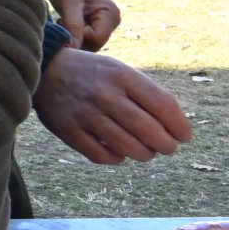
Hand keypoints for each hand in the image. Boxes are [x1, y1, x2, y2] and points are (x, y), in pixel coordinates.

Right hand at [34, 49, 190, 163]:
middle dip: (166, 145)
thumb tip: (174, 128)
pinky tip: (119, 152)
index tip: (184, 136)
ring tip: (145, 152)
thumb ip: (147, 94)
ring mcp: (83, 113)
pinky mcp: (67, 130)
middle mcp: (103, 94)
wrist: (45, 70)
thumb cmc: (93, 74)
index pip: (163, 105)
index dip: (179, 126)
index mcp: (121, 75)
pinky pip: (101, 156)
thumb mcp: (120, 71)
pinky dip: (116, 159)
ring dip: (144, 154)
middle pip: (148, 130)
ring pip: (127, 147)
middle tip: (167, 148)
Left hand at [46, 0, 120, 51]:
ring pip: (89, 43)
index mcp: (110, 16)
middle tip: (63, 23)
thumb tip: (73, 49)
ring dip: (74, 37)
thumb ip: (73, 25)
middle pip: (94, 44)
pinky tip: (66, 24)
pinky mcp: (96, 26)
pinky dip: (74, 35)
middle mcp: (112, 23)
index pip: (97, 39)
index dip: (79, 37)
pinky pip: (85, 39)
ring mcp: (105, 25)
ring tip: (64, 21)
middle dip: (76, 38)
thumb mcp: (69, 3)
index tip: (65, 24)